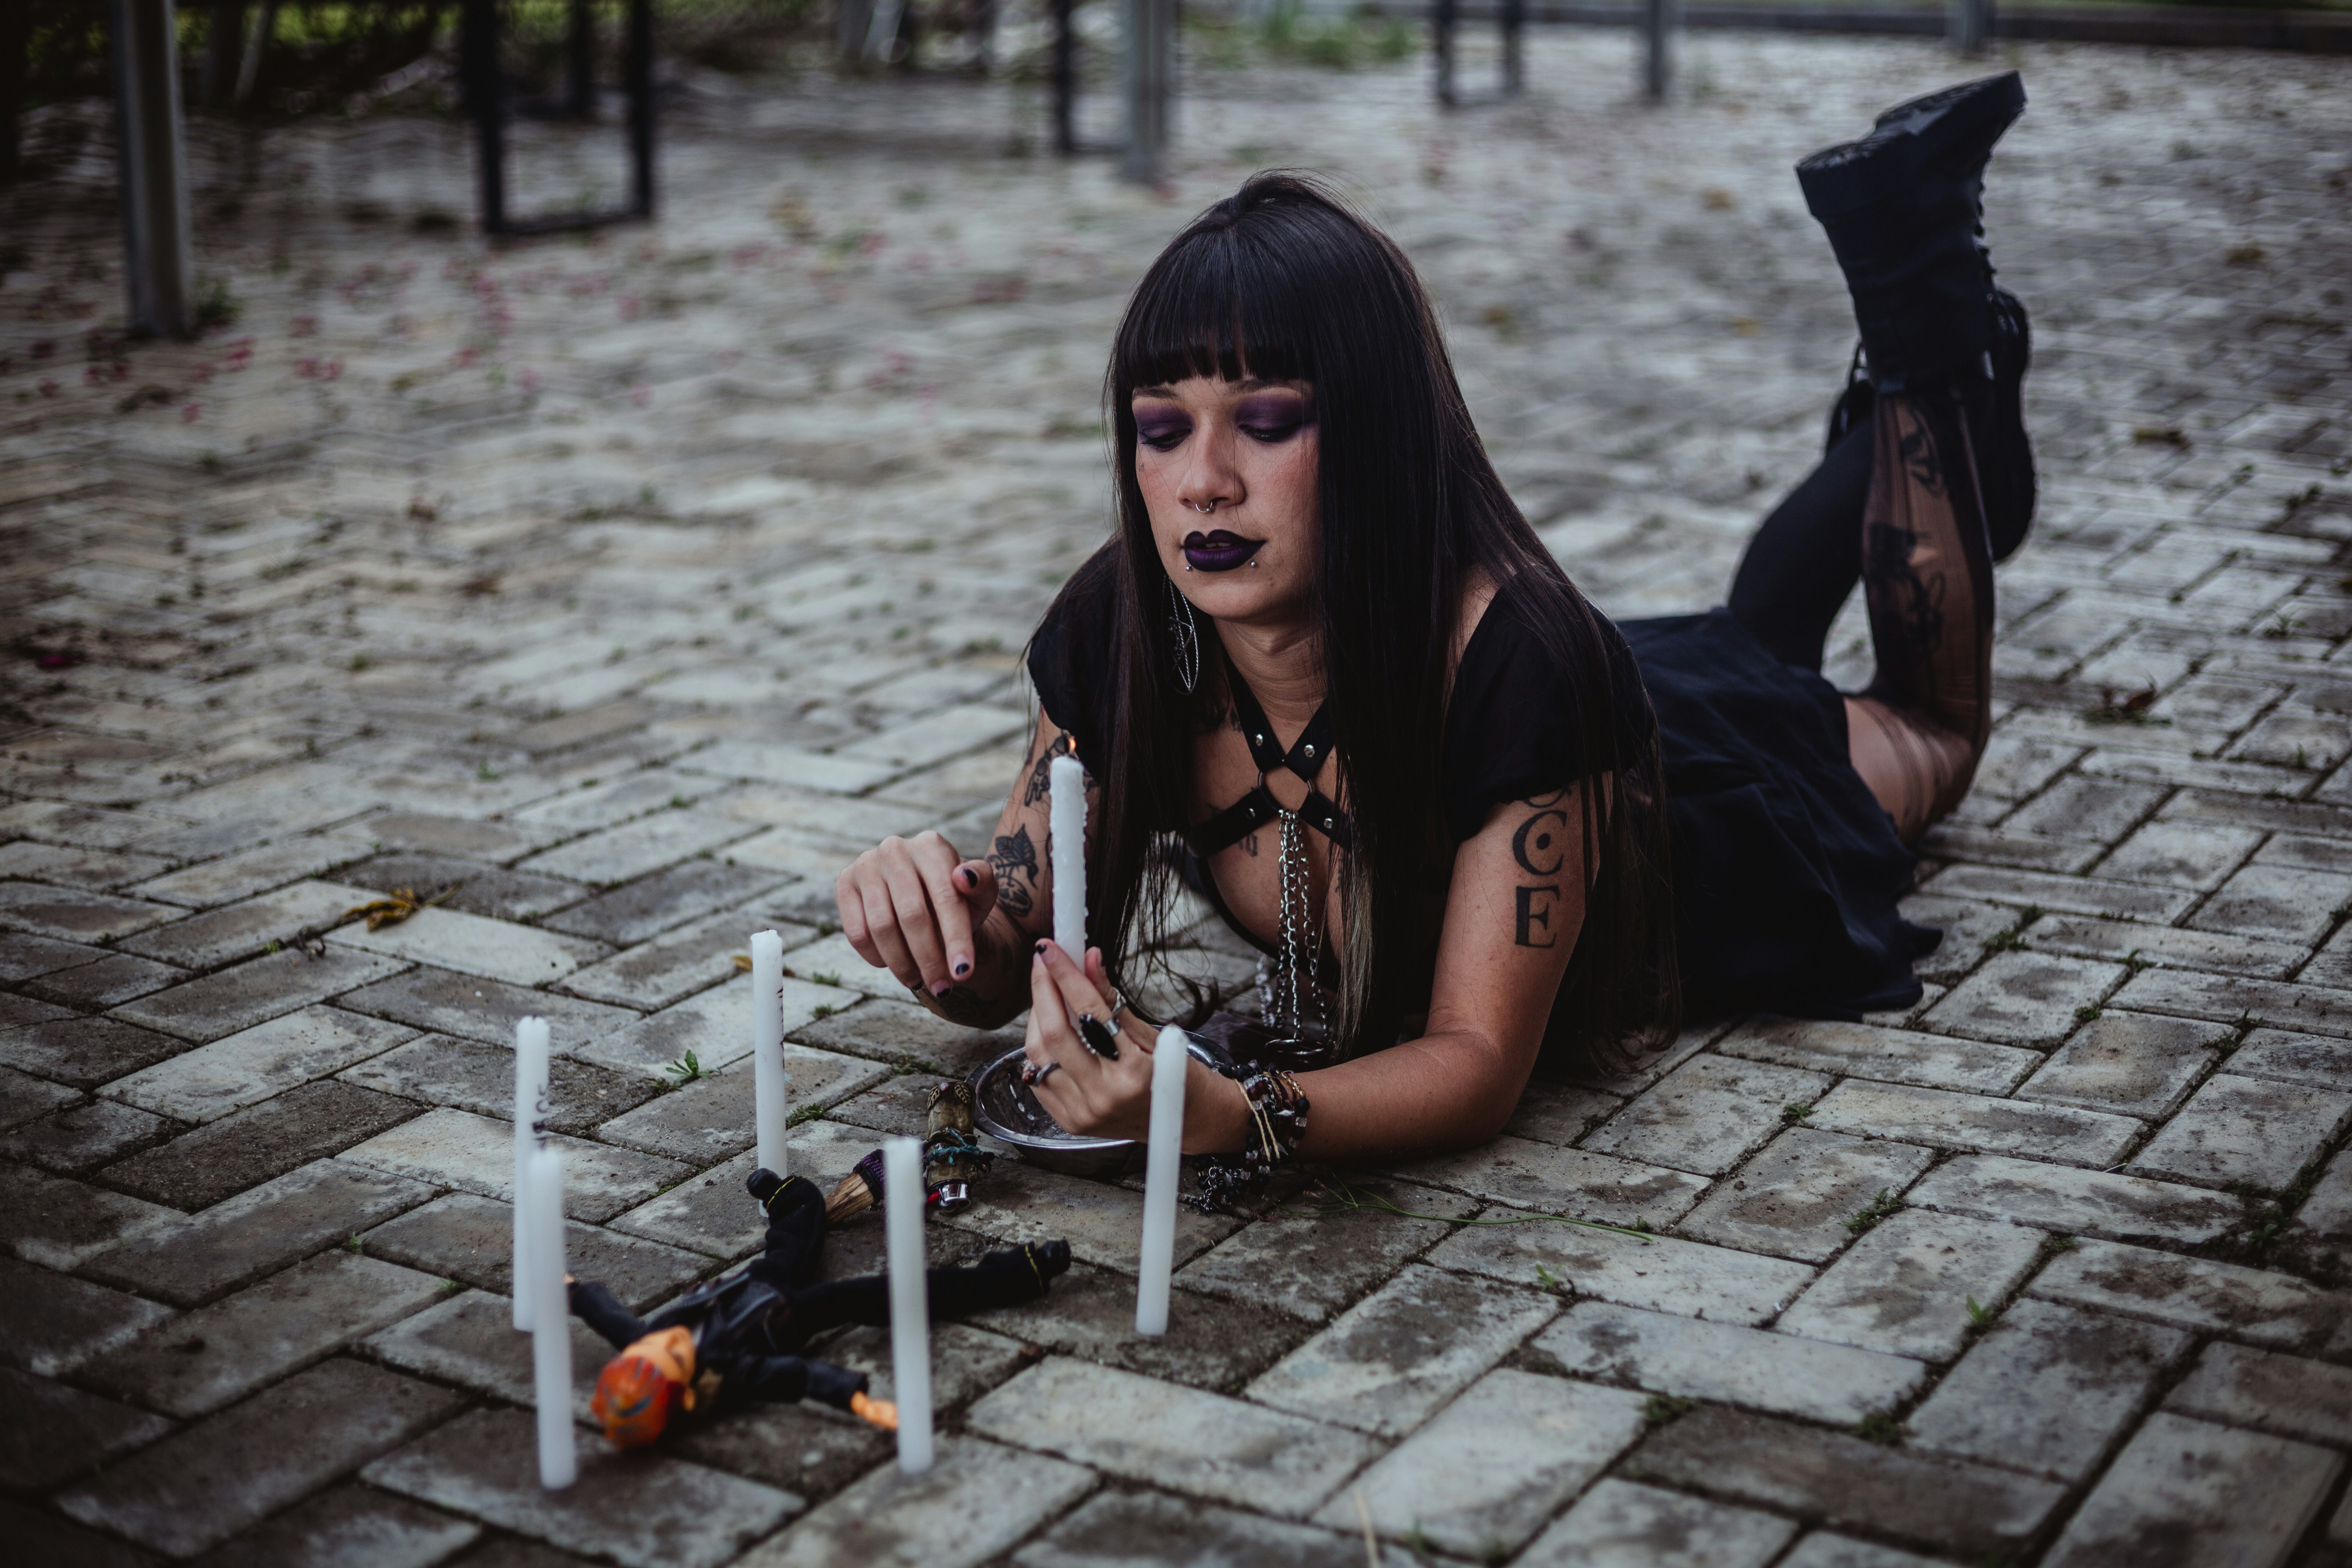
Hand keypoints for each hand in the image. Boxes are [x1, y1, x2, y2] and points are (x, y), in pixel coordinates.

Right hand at [835, 832, 995, 998]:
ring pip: (882, 927)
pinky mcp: (844, 884)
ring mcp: (866, 865)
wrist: (921, 895)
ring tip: (919, 981)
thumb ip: (983, 883)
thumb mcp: (980, 893)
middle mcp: (895, 849)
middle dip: (929, 959)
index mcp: (931, 845)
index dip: (956, 939)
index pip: (946, 898)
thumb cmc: (956, 897)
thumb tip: (964, 877)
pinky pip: (857, 932)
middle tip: (942, 988)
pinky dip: (876, 957)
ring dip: (902, 963)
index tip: (964, 972)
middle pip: (912, 915)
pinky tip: (893, 964)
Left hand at [1021, 941, 1242, 1151]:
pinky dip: (1039, 1048)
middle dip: (1043, 989)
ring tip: (1047, 991)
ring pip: (1040, 1055)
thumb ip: (1112, 999)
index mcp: (1134, 1073)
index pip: (1090, 1012)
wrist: (1190, 1124)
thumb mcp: (1154, 1035)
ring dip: (1037, 1016)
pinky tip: (1049, 1027)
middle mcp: (1105, 1096)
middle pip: (1056, 1034)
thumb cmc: (1180, 1077)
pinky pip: (1039, 1078)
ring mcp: (1084, 1114)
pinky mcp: (1070, 1123)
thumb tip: (1089, 959)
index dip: (1067, 975)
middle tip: (1043, 960)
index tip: (1051, 948)